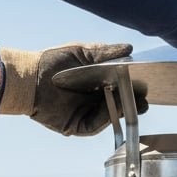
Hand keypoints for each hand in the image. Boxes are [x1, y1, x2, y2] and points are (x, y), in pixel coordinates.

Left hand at [0, 43, 140, 135]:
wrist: (29, 76)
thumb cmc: (53, 62)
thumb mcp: (84, 53)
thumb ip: (107, 53)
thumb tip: (130, 49)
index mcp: (96, 85)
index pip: (121, 89)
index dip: (134, 89)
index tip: (146, 85)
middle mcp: (93, 102)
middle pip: (119, 106)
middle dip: (133, 103)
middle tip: (145, 99)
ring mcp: (85, 115)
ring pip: (110, 116)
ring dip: (123, 109)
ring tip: (132, 100)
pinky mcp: (76, 126)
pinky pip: (96, 124)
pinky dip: (106, 116)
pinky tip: (113, 105)